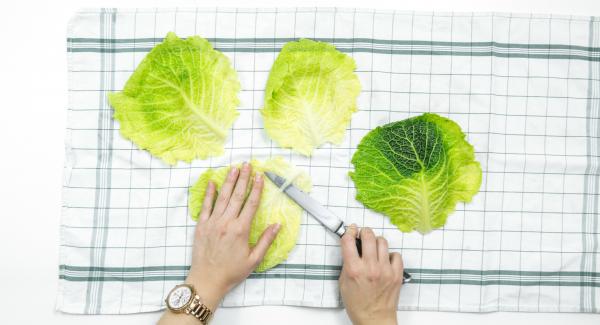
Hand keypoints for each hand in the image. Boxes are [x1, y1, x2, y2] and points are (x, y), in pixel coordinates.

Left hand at [186, 163, 280, 310]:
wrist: (207, 280)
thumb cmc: (231, 272)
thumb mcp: (254, 259)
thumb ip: (266, 240)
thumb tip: (277, 225)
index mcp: (241, 230)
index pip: (251, 203)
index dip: (257, 188)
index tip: (260, 176)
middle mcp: (226, 223)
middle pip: (237, 196)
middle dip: (243, 179)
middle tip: (247, 165)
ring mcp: (212, 223)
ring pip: (222, 197)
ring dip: (229, 181)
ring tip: (234, 168)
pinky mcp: (201, 226)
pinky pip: (205, 206)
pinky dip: (209, 194)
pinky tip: (213, 183)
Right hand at [339, 225, 403, 324]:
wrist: (374, 319)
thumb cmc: (358, 304)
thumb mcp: (343, 283)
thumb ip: (347, 263)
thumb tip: (351, 246)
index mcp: (354, 270)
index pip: (349, 240)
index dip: (349, 232)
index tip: (351, 230)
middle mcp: (370, 268)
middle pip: (368, 236)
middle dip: (364, 232)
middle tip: (363, 235)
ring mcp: (385, 270)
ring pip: (382, 242)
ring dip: (376, 242)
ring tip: (374, 248)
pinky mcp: (397, 274)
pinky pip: (396, 254)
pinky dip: (390, 255)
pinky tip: (385, 261)